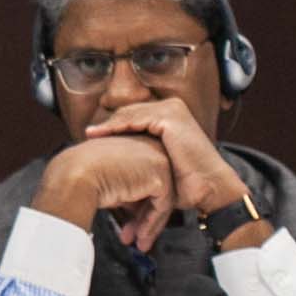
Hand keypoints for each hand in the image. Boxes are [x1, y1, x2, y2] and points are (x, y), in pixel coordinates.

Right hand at [35, 133, 178, 252]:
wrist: (72, 178)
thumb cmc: (77, 176)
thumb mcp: (104, 176)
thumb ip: (123, 186)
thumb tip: (134, 206)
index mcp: (132, 141)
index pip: (143, 175)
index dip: (136, 203)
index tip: (128, 221)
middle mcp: (147, 146)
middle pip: (155, 187)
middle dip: (144, 216)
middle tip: (135, 235)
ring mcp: (156, 159)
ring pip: (161, 197)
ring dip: (149, 223)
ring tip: (138, 241)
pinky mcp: (159, 174)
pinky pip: (162, 204)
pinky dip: (152, 222)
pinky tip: (140, 235)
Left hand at [82, 97, 251, 224]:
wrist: (208, 188)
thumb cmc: (186, 181)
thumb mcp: (158, 160)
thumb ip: (140, 150)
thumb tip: (113, 153)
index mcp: (169, 115)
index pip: (133, 116)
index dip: (112, 127)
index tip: (92, 138)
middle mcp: (172, 108)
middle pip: (129, 113)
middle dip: (108, 125)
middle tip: (87, 136)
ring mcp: (172, 110)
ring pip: (130, 115)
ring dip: (109, 126)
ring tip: (90, 136)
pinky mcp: (170, 117)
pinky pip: (135, 119)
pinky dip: (117, 126)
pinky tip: (102, 135)